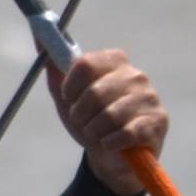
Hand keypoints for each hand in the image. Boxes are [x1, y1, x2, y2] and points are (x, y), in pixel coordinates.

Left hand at [51, 48, 169, 195]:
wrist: (110, 158)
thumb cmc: (89, 122)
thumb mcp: (67, 97)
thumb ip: (55, 68)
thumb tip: (39, 38)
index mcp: (115, 61)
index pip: (85, 64)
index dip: (70, 87)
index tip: (70, 99)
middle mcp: (135, 75)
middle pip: (94, 92)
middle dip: (81, 115)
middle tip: (85, 122)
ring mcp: (149, 98)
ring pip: (108, 115)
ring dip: (94, 132)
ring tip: (99, 134)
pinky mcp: (157, 122)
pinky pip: (124, 134)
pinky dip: (110, 144)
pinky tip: (111, 144)